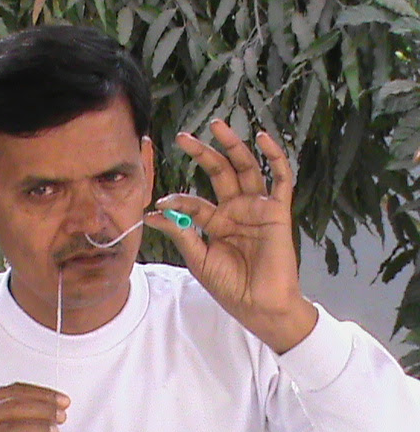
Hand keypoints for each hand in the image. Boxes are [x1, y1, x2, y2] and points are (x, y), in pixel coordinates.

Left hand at [145, 120, 317, 353]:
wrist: (258, 305)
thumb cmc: (230, 286)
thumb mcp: (198, 258)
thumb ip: (180, 233)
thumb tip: (151, 214)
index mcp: (216, 222)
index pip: (194, 202)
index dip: (178, 200)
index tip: (159, 203)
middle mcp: (236, 209)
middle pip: (219, 173)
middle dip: (202, 153)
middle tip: (183, 137)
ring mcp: (257, 208)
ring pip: (246, 168)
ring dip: (232, 145)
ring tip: (216, 126)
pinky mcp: (278, 211)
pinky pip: (281, 179)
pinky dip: (274, 157)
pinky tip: (261, 138)